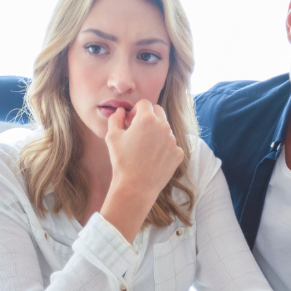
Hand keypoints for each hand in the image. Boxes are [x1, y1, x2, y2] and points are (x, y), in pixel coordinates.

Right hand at [100, 100, 183, 241]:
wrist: (136, 187)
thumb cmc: (121, 161)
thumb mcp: (112, 136)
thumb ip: (115, 118)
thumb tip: (120, 111)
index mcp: (147, 119)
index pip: (144, 103)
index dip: (136, 110)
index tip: (131, 121)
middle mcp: (163, 126)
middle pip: (158, 111)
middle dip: (148, 117)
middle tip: (139, 130)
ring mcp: (173, 140)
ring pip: (165, 128)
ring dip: (156, 132)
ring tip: (145, 148)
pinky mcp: (178, 153)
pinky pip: (171, 145)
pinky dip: (163, 148)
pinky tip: (153, 159)